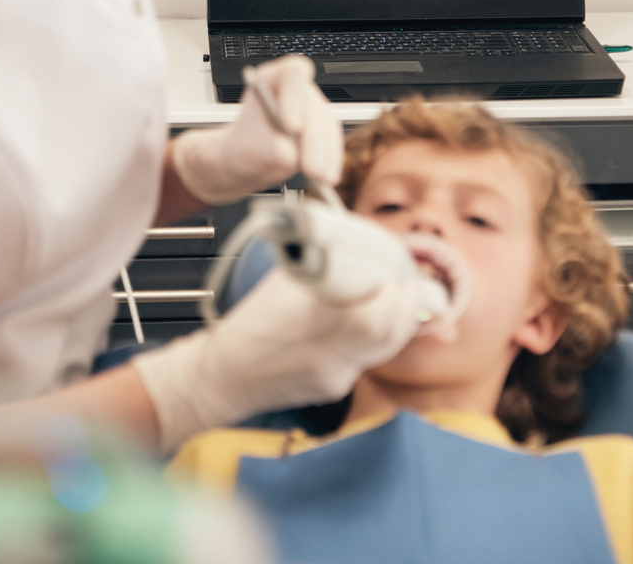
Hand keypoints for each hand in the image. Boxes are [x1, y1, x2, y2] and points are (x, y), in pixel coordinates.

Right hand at [133, 267, 422, 451]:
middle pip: (389, 336)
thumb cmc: (249, 324)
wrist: (224, 377)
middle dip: (407, 308)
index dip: (395, 297)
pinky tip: (364, 323)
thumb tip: (347, 244)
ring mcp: (334, 377)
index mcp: (312, 322)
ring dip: (397, 323)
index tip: (396, 278)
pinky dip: (373, 339)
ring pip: (384, 350)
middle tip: (408, 286)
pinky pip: (365, 360)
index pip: (375, 317)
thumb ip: (318, 265)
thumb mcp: (282, 283)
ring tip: (396, 300)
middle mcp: (329, 354)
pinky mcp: (334, 389)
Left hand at [172, 55, 341, 204]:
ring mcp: (312, 108)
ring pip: (327, 126)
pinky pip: (333, 142)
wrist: (249, 161)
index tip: (291, 126)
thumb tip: (291, 154)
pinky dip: (331, 161)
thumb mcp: (249, 146)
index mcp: (273, 79)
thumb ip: (269, 147)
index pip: (293, 73)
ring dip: (325, 154)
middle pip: (313, 107)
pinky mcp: (323, 128)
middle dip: (313, 140)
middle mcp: (296, 90)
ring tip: (319, 178)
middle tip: (309, 166)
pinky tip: (327, 177)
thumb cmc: (244, 145)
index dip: (295, 97)